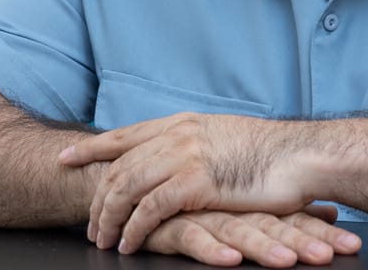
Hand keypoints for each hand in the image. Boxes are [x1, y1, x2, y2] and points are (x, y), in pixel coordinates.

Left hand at [59, 113, 310, 252]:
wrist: (300, 156)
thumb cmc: (271, 155)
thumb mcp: (224, 139)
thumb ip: (196, 146)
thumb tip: (180, 159)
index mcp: (183, 123)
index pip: (125, 134)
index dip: (92, 147)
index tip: (66, 158)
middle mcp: (178, 134)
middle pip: (119, 165)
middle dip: (96, 196)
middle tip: (87, 224)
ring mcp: (185, 155)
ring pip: (127, 186)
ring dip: (109, 216)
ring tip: (102, 239)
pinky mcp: (196, 182)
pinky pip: (150, 208)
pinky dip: (134, 228)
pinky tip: (128, 244)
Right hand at [140, 206, 360, 266]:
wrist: (139, 180)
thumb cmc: (196, 198)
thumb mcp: (243, 209)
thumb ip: (284, 213)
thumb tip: (331, 211)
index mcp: (251, 202)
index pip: (291, 217)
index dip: (319, 231)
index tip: (352, 244)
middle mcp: (231, 205)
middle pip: (272, 224)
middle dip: (304, 240)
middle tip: (333, 254)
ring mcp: (203, 212)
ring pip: (238, 230)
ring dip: (264, 246)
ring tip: (289, 261)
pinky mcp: (173, 223)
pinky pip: (193, 237)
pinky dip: (212, 249)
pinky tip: (230, 259)